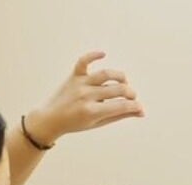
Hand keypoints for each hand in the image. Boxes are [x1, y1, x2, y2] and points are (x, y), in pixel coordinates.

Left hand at [27, 51, 144, 143]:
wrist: (50, 119)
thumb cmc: (76, 123)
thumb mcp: (99, 123)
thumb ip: (120, 115)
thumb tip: (140, 112)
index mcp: (92, 112)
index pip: (122, 106)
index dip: (135, 107)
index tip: (140, 109)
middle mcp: (87, 96)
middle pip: (117, 90)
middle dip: (130, 94)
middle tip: (132, 97)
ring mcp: (80, 84)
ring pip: (106, 74)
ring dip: (120, 77)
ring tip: (125, 82)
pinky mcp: (74, 76)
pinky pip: (83, 62)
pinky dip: (93, 55)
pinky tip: (103, 54)